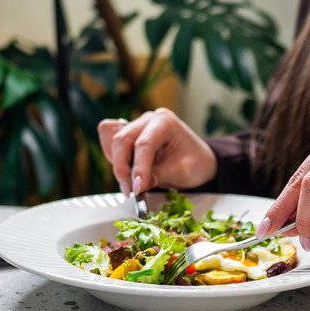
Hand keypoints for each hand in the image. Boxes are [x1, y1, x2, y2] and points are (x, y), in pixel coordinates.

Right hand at [97, 108, 216, 194]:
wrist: (199, 161)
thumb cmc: (196, 162)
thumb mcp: (183, 171)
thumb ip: (159, 175)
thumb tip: (138, 184)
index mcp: (165, 122)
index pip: (144, 144)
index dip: (139, 168)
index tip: (137, 188)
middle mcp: (148, 120)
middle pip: (122, 140)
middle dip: (122, 167)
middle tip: (129, 190)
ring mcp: (137, 126)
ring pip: (113, 141)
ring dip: (116, 164)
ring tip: (129, 183)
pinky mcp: (129, 136)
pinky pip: (110, 141)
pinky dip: (112, 157)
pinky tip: (125, 171)